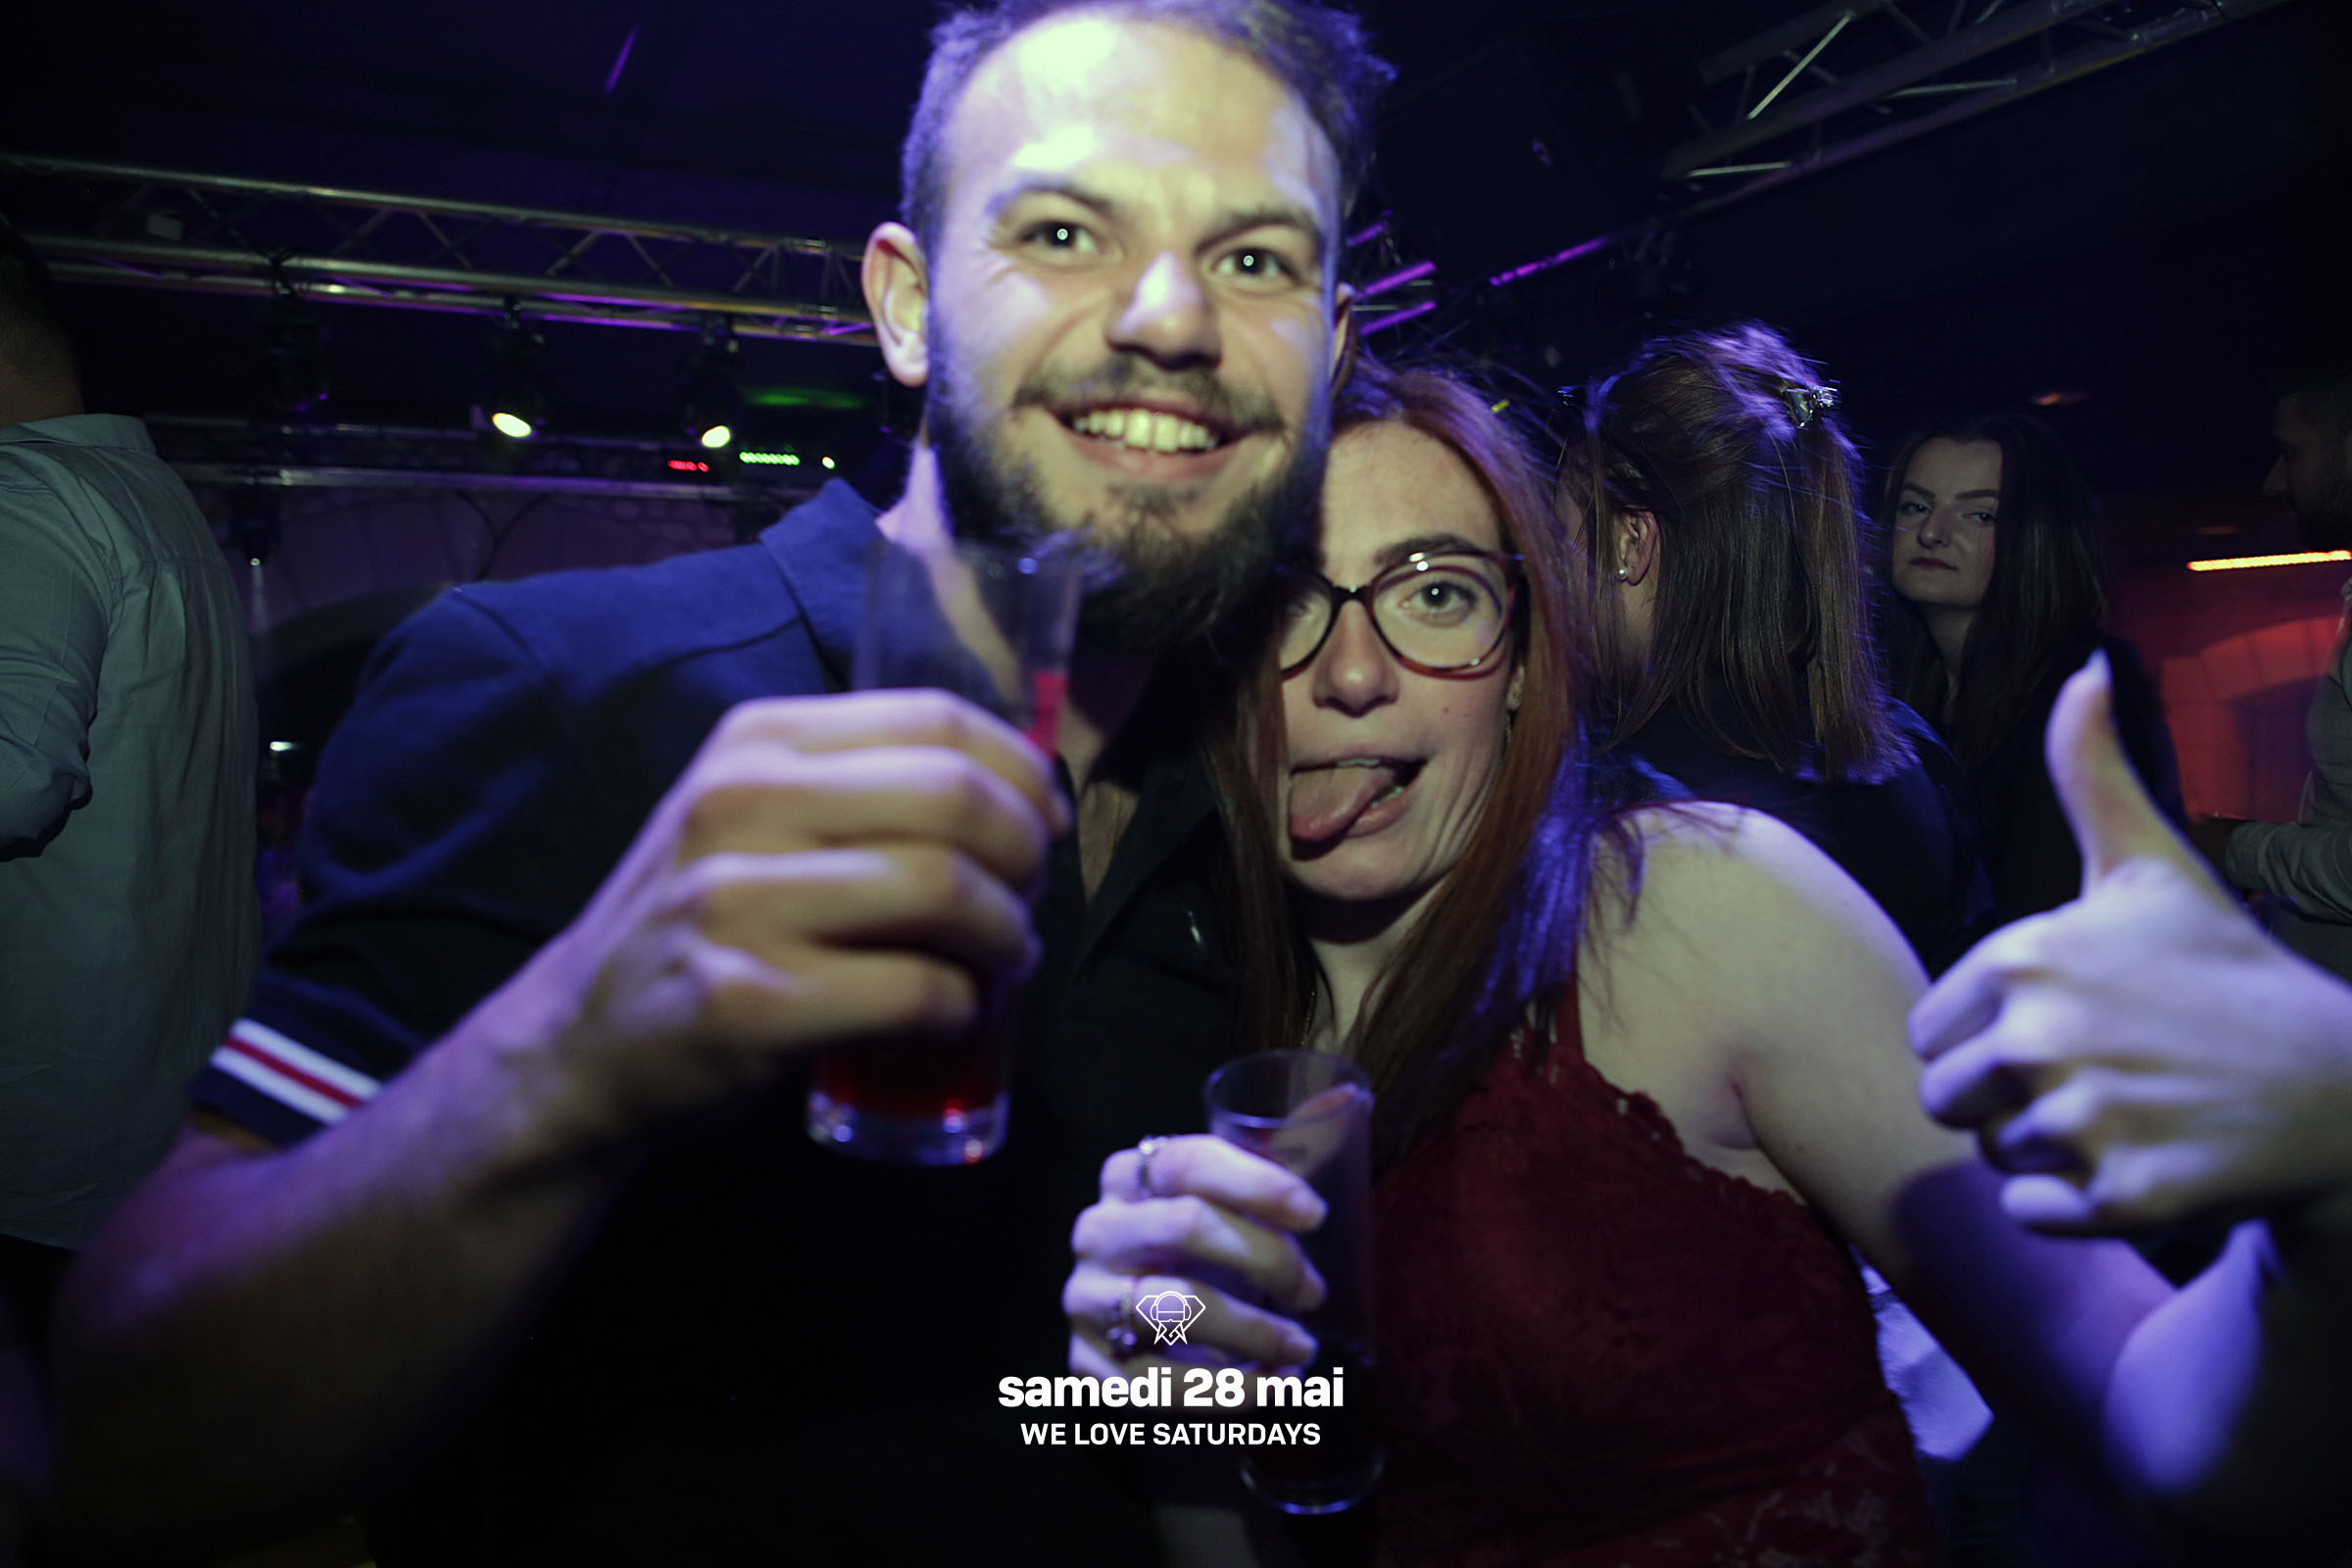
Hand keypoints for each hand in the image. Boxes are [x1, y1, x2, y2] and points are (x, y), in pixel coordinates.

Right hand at [464, 689, 1069, 1156]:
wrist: (581, 1042)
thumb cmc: (701, 925)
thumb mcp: (748, 815)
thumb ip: (851, 785)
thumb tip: (1016, 793)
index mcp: (757, 742)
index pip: (937, 719)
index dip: (1021, 771)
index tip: (1045, 821)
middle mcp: (740, 804)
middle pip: (954, 798)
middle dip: (1024, 855)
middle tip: (1028, 901)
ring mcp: (735, 904)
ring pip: (941, 889)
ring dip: (1006, 935)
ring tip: (1004, 961)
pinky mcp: (747, 1003)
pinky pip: (910, 991)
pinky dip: (960, 1004)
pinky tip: (954, 1012)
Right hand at [1065, 1136, 1326, 1383]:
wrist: (1140, 1349)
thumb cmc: (1199, 1265)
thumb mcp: (1223, 1214)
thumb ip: (1270, 1170)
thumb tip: (1345, 1097)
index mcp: (1129, 1176)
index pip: (1189, 1160)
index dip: (1258, 1182)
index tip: (1316, 1216)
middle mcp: (1098, 1230)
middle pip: (1187, 1224)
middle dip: (1267, 1258)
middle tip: (1312, 1292)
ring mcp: (1085, 1297)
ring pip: (1176, 1305)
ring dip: (1255, 1331)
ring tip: (1301, 1349)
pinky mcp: (1086, 1365)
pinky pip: (1162, 1383)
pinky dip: (1228, 1392)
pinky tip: (1268, 1388)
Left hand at [1912, 653, 2351, 1233]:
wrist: (2334, 1085)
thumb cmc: (2222, 972)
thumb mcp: (2149, 866)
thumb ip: (2088, 773)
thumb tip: (2082, 667)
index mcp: (2022, 958)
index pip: (1930, 1036)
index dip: (1988, 1041)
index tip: (2068, 1027)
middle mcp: (2039, 1037)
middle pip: (1949, 1102)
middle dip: (2007, 1103)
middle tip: (2097, 1081)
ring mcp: (2082, 1120)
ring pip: (1991, 1160)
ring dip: (2045, 1153)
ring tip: (2125, 1116)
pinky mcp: (2120, 1199)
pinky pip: (2029, 1215)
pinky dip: (2073, 1205)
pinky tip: (2140, 1163)